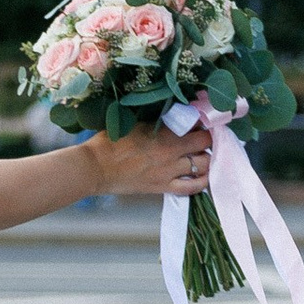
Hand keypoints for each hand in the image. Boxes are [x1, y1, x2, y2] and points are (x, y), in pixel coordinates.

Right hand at [99, 117, 213, 200]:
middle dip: (208, 138)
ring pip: (203, 165)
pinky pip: (191, 188)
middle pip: (205, 143)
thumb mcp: (133, 123)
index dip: (202, 121)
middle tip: (204, 137)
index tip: (200, 120)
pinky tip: (202, 177)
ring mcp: (169, 171)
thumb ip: (156, 120)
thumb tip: (172, 115)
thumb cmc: (109, 142)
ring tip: (203, 155)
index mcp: (164, 132)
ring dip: (207, 158)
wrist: (95, 167)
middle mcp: (172, 152)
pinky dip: (201, 182)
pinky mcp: (163, 187)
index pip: (196, 124)